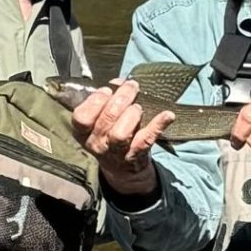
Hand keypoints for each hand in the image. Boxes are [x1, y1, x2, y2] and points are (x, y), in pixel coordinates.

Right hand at [72, 78, 173, 197]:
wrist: (123, 167)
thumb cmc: (110, 134)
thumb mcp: (99, 120)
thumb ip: (105, 100)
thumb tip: (118, 82)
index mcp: (83, 133)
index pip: (82, 117)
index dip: (95, 100)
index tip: (108, 90)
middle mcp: (97, 144)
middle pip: (106, 119)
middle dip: (121, 98)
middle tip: (132, 87)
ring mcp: (116, 152)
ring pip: (121, 133)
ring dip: (132, 114)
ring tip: (138, 107)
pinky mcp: (136, 155)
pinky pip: (146, 140)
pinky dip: (158, 125)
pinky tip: (167, 115)